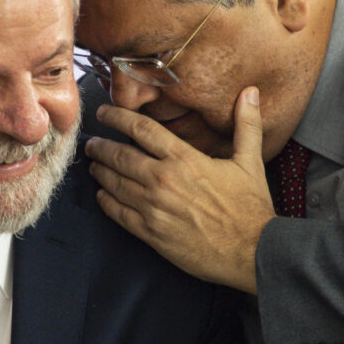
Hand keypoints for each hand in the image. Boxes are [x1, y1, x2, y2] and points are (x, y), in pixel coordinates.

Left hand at [85, 87, 273, 293]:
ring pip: (115, 183)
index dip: (118, 117)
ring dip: (100, 172)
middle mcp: (164, 180)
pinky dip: (106, 201)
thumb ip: (247, 124)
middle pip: (119, 156)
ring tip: (93, 165)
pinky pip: (119, 213)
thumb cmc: (251, 207)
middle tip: (92, 143)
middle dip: (101, 147)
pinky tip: (102, 195)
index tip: (105, 112)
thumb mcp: (251, 161)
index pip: (141, 129)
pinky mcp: (151, 232)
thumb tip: (250, 92)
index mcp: (185, 159)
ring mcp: (154, 207)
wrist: (251, 251)